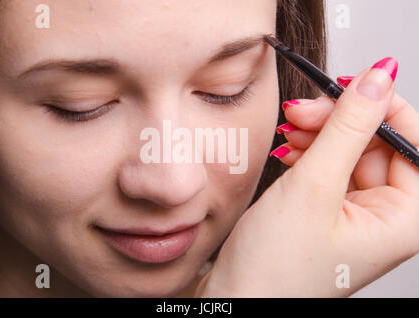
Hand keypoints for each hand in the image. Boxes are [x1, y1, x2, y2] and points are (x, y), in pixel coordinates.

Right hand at [194, 57, 418, 296]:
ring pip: (349, 150)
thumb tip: (378, 76)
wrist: (237, 298)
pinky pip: (330, 166)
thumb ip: (349, 126)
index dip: (384, 106)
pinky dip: (308, 152)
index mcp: (404, 220)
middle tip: (300, 110)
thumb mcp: (313, 186)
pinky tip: (287, 152)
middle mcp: (387, 217)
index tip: (349, 83)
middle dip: (338, 120)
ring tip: (286, 134)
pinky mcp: (331, 210)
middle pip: (377, 142)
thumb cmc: (275, 266)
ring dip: (318, 134)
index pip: (414, 142)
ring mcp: (358, 213)